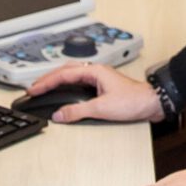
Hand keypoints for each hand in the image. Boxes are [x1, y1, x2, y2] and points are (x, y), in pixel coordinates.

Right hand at [26, 62, 162, 123]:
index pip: (63, 74)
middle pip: (66, 70)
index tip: (33, 89)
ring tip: (44, 88)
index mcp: (94, 71)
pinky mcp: (103, 85)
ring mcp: (100, 77)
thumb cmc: (133, 101)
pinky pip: (79, 81)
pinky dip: (67, 85)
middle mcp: (96, 71)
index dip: (46, 82)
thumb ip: (78, 111)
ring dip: (57, 80)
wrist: (151, 103)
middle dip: (48, 78)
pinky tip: (64, 91)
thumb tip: (59, 114)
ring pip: (72, 74)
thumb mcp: (102, 108)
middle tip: (34, 88)